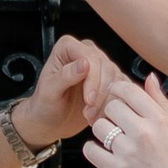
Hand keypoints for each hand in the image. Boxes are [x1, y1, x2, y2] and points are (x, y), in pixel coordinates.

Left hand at [18, 31, 111, 148]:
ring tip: (91, 116)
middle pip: (106, 68)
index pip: (90, 58)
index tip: (88, 100)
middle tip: (88, 113)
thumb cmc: (44, 105)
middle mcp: (86, 51)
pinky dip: (113, 105)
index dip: (93, 80)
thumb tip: (84, 63)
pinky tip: (100, 116)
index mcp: (67, 46)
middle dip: (99, 94)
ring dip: (106, 102)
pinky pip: (122, 90)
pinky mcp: (110, 81)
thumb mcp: (49, 92)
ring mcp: (100, 65)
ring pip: (117, 79)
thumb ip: (65, 76)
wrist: (50, 121)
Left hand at [85, 70, 167, 167]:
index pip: (128, 90)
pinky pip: (91, 151)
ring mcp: (129, 152)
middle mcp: (144, 132)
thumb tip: (149, 77)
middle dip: (111, 114)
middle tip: (117, 125)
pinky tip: (103, 154)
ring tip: (114, 142)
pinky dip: (93, 151)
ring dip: (103, 133)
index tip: (115, 97)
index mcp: (159, 119)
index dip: (117, 90)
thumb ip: (161, 102)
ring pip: (99, 127)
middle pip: (111, 107)